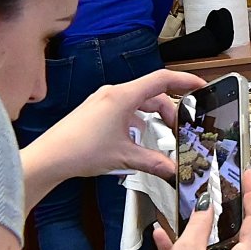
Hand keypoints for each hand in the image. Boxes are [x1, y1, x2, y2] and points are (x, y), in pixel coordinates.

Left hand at [36, 68, 203, 181]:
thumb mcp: (125, 157)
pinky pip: (125, 109)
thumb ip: (154, 162)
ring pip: (138, 102)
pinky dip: (138, 120)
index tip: (201, 86)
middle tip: (179, 129)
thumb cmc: (80, 150)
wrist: (49, 157)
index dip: (185, 81)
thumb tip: (173, 169)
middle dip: (170, 111)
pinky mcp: (95, 111)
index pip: (162, 80)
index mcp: (123, 96)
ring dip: (153, 116)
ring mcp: (102, 101)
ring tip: (160, 136)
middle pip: (152, 94)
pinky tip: (138, 139)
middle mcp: (113, 94)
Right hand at [151, 168, 250, 249]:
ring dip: (205, 227)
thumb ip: (200, 223)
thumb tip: (208, 203)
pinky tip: (162, 235)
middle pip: (243, 232)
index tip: (248, 175)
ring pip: (221, 245)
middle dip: (233, 208)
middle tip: (228, 184)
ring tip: (198, 204)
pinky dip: (188, 248)